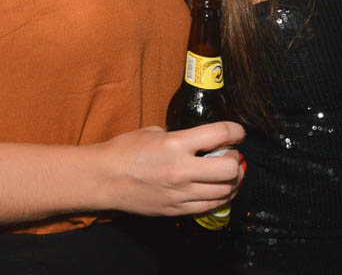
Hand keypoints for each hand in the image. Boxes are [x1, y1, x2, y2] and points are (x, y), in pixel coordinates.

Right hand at [99, 121, 244, 216]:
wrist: (103, 179)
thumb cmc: (124, 151)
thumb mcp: (154, 131)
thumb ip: (180, 134)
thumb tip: (200, 138)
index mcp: (176, 144)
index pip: (221, 135)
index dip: (237, 131)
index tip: (238, 133)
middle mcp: (182, 170)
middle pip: (230, 169)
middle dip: (237, 160)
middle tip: (233, 155)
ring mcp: (180, 193)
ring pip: (224, 191)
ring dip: (233, 181)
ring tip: (229, 174)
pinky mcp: (176, 209)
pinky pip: (209, 206)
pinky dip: (220, 197)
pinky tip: (218, 189)